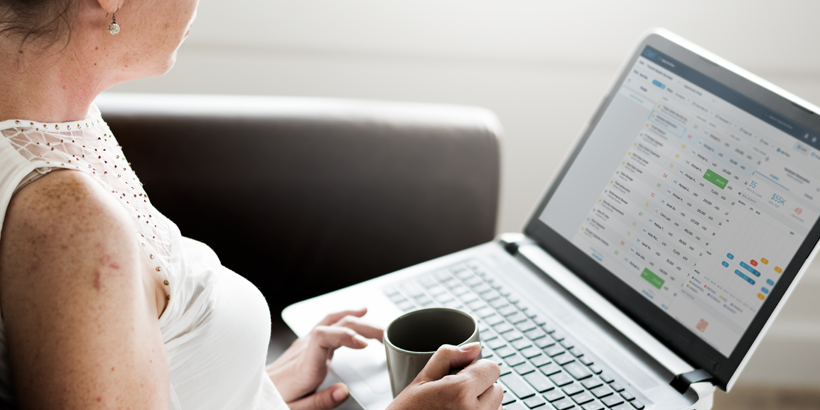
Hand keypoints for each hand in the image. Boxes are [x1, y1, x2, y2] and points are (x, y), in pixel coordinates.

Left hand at [267, 308, 383, 409]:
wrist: (254, 390)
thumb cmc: (275, 398)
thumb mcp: (296, 409)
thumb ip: (321, 401)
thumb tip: (344, 390)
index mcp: (304, 365)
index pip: (323, 336)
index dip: (346, 335)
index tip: (365, 344)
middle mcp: (305, 348)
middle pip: (335, 325)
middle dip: (363, 327)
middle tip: (386, 337)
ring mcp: (305, 342)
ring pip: (334, 320)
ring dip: (358, 320)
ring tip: (380, 326)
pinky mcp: (307, 342)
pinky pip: (329, 322)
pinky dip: (347, 317)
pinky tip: (359, 314)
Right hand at [387, 343, 502, 409]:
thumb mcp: (422, 380)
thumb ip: (449, 357)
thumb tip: (475, 348)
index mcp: (461, 392)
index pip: (492, 368)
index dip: (476, 369)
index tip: (461, 376)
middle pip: (497, 389)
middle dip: (480, 388)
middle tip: (455, 396)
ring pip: (497, 408)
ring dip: (483, 406)